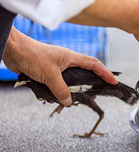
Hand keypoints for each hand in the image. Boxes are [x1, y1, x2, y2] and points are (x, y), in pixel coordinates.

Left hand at [3, 27, 117, 105]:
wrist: (13, 50)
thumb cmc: (32, 55)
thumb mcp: (50, 75)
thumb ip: (61, 89)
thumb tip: (68, 101)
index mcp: (71, 58)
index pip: (94, 64)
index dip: (105, 73)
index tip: (113, 81)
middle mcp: (66, 61)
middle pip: (85, 72)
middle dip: (92, 83)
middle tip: (97, 94)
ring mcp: (56, 66)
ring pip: (71, 79)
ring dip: (74, 88)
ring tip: (78, 99)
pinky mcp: (46, 71)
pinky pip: (58, 82)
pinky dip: (61, 89)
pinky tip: (59, 97)